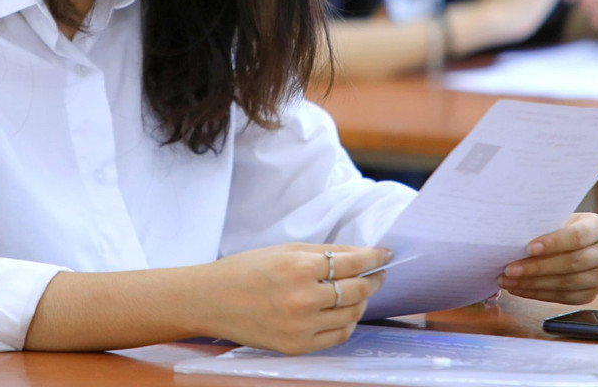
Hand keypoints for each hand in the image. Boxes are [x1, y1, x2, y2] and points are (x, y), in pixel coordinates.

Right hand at [196, 244, 390, 353]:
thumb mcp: (285, 250)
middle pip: (357, 290)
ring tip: (360, 292)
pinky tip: (344, 313)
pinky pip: (337, 337)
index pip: (352, 263)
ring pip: (351, 315)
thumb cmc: (247, 269)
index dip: (374, 257)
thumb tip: (360, 253)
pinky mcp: (297, 346)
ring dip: (362, 302)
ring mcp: (301, 326)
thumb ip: (324, 252)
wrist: (212, 300)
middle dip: (373, 279)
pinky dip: (347, 324)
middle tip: (377, 273)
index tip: (385, 254)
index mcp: (299, 268)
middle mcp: (303, 299)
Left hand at [497, 213, 597, 303]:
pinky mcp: (591, 294)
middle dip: (537, 267)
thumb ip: (544, 226)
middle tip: (510, 269)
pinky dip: (538, 294)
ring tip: (508, 280)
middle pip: (572, 263)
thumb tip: (514, 238)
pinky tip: (519, 288)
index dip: (553, 243)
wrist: (574, 241)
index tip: (529, 248)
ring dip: (533, 283)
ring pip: (567, 283)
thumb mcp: (557, 218)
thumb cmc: (559, 225)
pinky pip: (564, 297)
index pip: (577, 236)